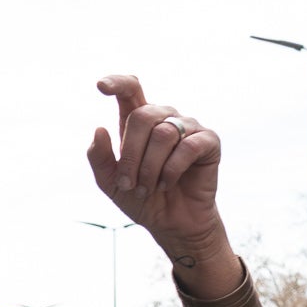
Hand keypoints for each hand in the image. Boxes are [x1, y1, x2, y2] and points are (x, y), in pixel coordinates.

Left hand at [86, 76, 233, 295]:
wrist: (170, 223)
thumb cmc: (142, 199)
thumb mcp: (111, 183)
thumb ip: (100, 158)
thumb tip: (98, 129)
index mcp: (140, 123)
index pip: (130, 90)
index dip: (117, 83)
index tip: (100, 86)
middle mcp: (165, 118)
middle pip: (143, 115)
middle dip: (131, 154)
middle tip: (129, 184)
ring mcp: (188, 127)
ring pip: (163, 133)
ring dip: (149, 168)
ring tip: (148, 188)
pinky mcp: (208, 141)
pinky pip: (187, 147)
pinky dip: (171, 170)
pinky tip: (168, 184)